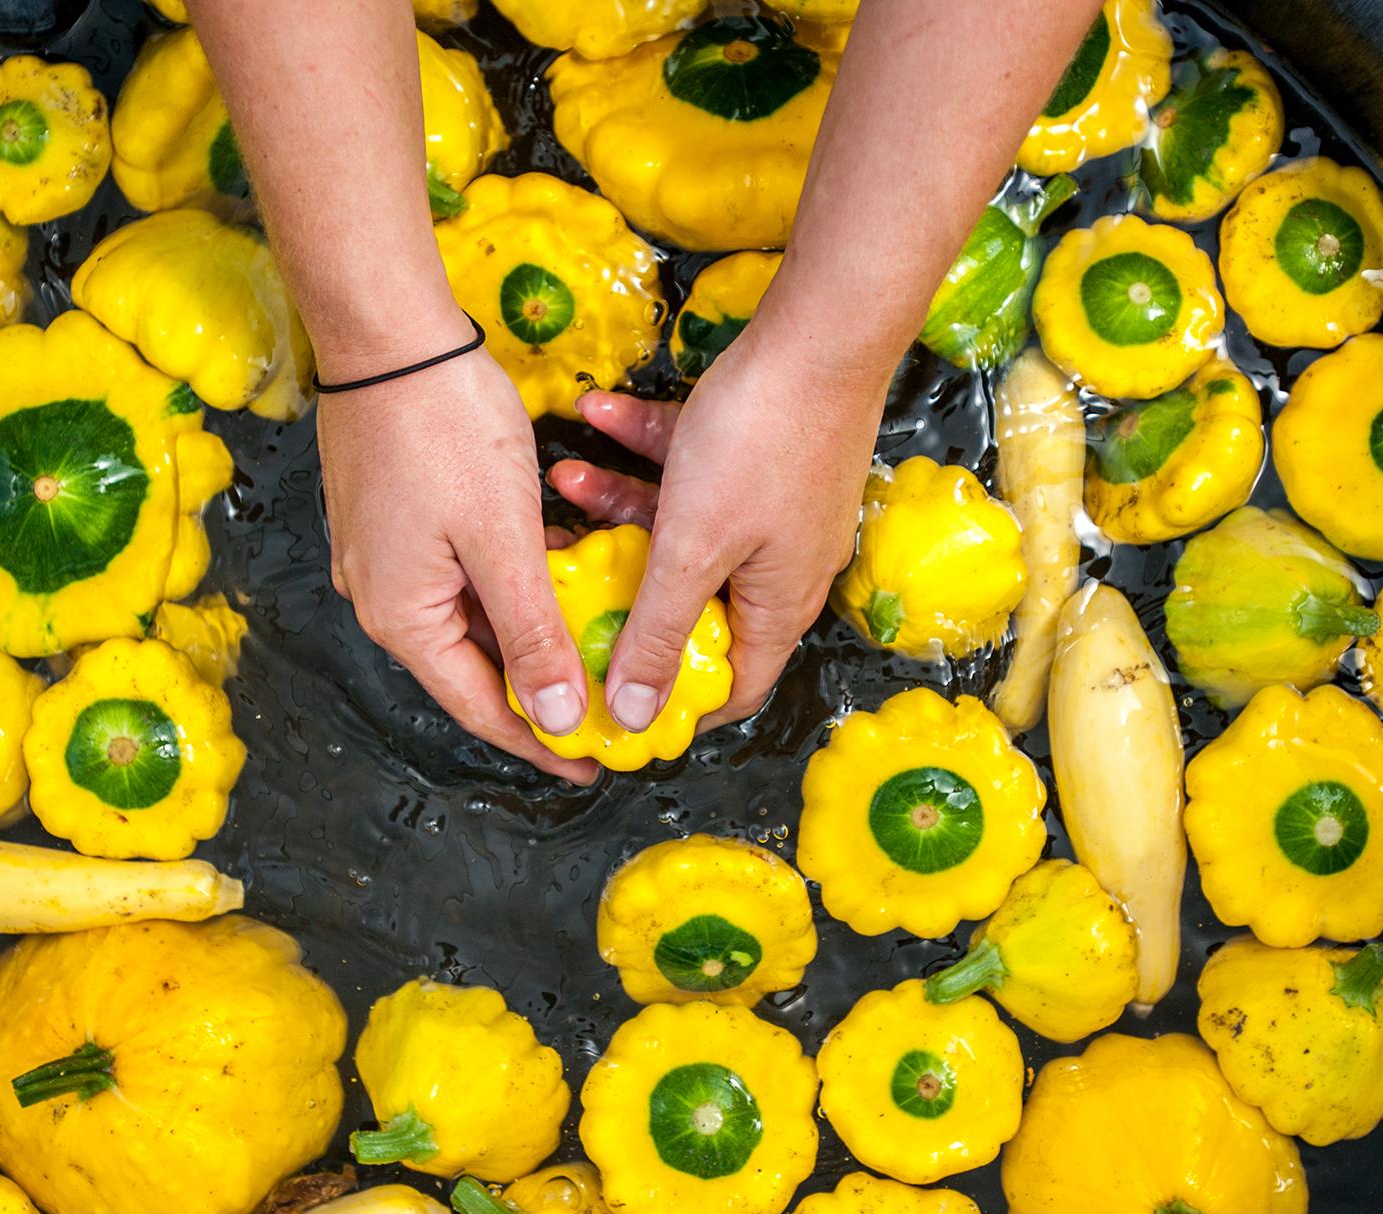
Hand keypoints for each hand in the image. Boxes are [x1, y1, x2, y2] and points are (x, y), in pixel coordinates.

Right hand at [320, 343, 597, 784]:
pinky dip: (508, 579)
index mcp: (403, 618)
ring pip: (469, 615)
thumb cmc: (443, 427)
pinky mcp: (394, 518)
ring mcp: (383, 557)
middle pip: (471, 665)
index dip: (539, 739)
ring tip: (591, 635)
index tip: (589, 760)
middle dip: (538, 684)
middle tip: (601, 701)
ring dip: (528, 626)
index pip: (480, 707)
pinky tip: (556, 563)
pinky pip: (460, 573)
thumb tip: (554, 717)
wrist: (386, 333)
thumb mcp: (503, 541)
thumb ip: (532, 634)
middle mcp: (383, 598)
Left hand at [555, 325, 883, 731]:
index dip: (678, 702)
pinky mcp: (760, 454)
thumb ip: (656, 632)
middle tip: (565, 580)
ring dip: (619, 501)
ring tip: (564, 478)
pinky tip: (598, 412)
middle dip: (624, 586)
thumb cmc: (764, 443)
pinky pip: (691, 467)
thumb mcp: (693, 549)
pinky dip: (647, 447)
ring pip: (682, 525)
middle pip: (693, 601)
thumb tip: (631, 715)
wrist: (819, 329)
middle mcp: (781, 564)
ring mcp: (771, 506)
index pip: (733, 685)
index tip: (615, 702)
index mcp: (778, 604)